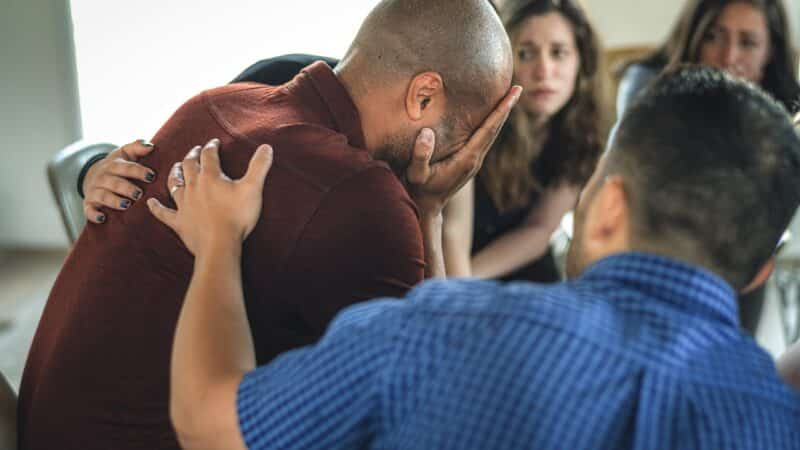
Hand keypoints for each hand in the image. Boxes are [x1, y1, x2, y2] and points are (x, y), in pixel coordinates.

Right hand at [83, 140, 156, 223]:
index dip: (138, 171)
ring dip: (114, 201)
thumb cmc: (116, 167)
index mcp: (113, 165)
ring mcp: (94, 191)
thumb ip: (137, 147)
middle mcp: (102, 177)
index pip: (126, 167)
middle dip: (126, 188)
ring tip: (126, 205)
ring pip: (103, 196)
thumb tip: (151, 146)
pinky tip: (102, 218)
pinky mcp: (89, 204)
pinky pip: (89, 210)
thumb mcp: (124, 154)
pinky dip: (94, 215)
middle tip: (139, 193)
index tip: (151, 176)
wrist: (93, 176)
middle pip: (114, 183)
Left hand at [147, 139, 272, 255]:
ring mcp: (184, 204)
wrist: (220, 244)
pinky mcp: (179, 222)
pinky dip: (156, 207)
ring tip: (176, 167)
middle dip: (192, 155)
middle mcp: (193, 187)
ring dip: (175, 173)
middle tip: (195, 150)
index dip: (211, 147)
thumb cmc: (237, 216)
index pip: (209, 155)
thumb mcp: (253, 188)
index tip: (214, 142)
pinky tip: (149, 202)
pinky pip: (164, 213)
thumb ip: (259, 166)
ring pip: (174, 183)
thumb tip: (266, 146)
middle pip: (189, 165)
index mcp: (210, 177)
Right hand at [404, 86, 521, 216]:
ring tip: (508, 97)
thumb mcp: (416, 174)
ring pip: (492, 133)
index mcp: (467, 158)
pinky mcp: (470, 161)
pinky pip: (484, 138)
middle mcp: (475, 158)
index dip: (501, 110)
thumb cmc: (420, 189)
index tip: (514, 94)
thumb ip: (421, 156)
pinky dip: (491, 124)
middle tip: (517, 88)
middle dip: (506, 108)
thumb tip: (427, 132)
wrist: (428, 207)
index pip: (488, 129)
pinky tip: (490, 115)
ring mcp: (474, 161)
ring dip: (500, 115)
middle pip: (495, 129)